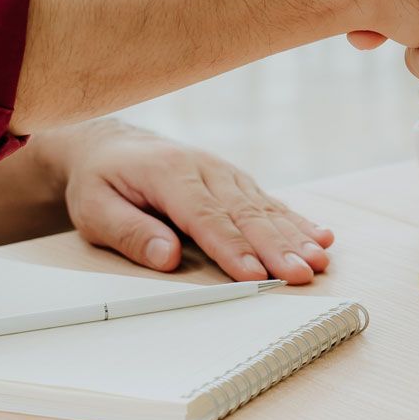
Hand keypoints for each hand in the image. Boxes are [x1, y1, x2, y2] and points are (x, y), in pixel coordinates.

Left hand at [39, 120, 334, 284]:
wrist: (111, 146)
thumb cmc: (102, 182)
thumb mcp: (95, 209)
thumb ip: (131, 232)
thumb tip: (169, 257)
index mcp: (169, 174)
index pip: (206, 217)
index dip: (232, 248)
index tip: (254, 274)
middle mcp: (205, 169)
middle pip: (246, 214)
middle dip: (277, 247)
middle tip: (302, 273)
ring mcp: (225, 173)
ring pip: (265, 208)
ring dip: (295, 237)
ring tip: (320, 261)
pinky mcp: (237, 182)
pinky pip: (271, 202)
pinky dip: (298, 221)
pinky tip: (322, 236)